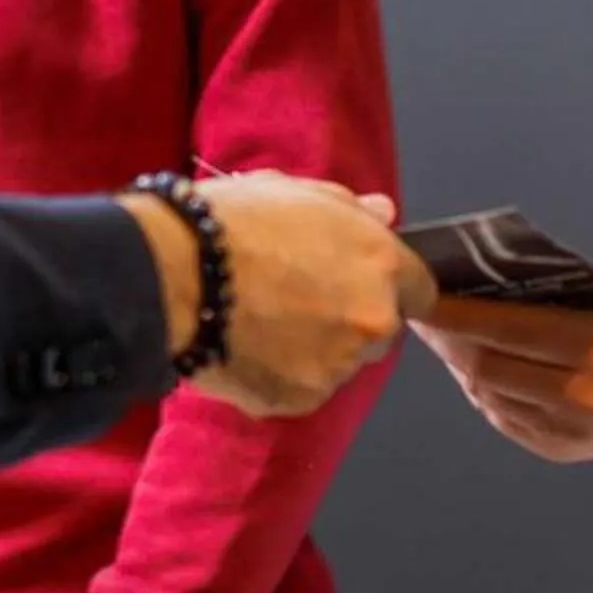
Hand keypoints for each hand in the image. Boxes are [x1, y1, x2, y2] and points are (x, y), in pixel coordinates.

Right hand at [124, 173, 434, 419]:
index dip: (384, 285)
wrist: (173, 273)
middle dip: (348, 318)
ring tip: (258, 319)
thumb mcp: (295, 193)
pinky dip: (278, 375)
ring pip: (338, 362)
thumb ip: (350, 210)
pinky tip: (243, 345)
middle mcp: (372, 320)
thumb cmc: (231, 223)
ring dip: (312, 348)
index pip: (419, 289)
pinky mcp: (299, 399)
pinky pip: (299, 389)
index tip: (350, 281)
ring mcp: (338, 366)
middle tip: (294, 297)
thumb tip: (383, 215)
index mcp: (381, 264)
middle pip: (379, 330)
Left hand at [417, 278, 592, 460]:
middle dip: (449, 339)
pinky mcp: (562, 451)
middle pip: (485, 367)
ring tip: (445, 335)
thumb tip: (473, 278)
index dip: (455, 313)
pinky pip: (502, 416)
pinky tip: (479, 365)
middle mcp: (582, 395)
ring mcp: (571, 430)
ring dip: (462, 364)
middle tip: (423, 311)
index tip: (421, 294)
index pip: (505, 329)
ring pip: (487, 395)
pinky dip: (484, 389)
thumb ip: (549, 291)